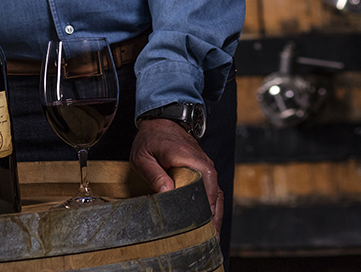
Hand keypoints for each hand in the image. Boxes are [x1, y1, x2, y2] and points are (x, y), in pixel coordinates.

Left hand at [129, 118, 222, 235]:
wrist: (162, 120)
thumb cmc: (151, 139)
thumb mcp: (144, 156)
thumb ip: (154, 174)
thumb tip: (168, 192)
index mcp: (191, 159)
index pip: (206, 185)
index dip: (205, 207)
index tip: (203, 225)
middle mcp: (203, 164)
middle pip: (215, 194)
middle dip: (214, 218)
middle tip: (210, 240)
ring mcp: (205, 167)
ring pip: (216, 195)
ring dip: (215, 216)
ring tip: (212, 238)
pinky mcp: (203, 172)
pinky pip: (212, 191)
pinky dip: (213, 208)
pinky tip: (209, 223)